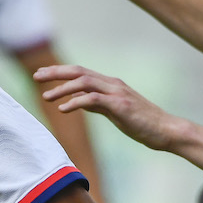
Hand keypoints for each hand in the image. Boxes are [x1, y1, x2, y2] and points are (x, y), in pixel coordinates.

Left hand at [33, 64, 184, 151]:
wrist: (167, 130)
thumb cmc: (143, 123)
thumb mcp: (116, 111)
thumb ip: (98, 104)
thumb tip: (79, 100)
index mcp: (111, 84)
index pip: (81, 72)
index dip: (60, 71)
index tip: (41, 75)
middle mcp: (112, 84)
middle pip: (79, 71)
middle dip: (55, 72)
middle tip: (35, 76)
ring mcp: (117, 93)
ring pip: (84, 82)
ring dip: (62, 88)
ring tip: (44, 96)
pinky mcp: (120, 105)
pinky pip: (93, 99)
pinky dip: (75, 102)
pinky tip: (62, 109)